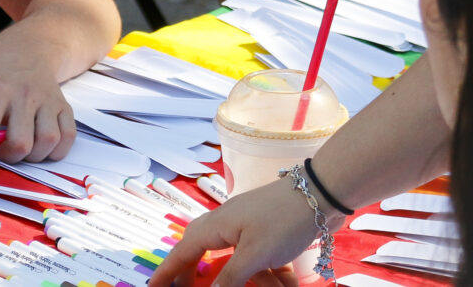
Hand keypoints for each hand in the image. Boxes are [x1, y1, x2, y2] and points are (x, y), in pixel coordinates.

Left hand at [0, 41, 75, 181]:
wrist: (28, 48)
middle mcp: (23, 94)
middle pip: (21, 141)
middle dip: (10, 157)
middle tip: (2, 152)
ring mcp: (46, 100)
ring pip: (47, 141)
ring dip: (34, 157)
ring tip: (22, 150)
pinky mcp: (63, 105)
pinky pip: (68, 137)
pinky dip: (57, 151)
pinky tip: (43, 147)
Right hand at [149, 178, 336, 286]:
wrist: (320, 195)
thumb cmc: (282, 221)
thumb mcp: (255, 254)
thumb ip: (229, 276)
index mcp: (216, 226)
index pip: (183, 252)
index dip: (167, 271)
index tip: (152, 286)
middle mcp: (225, 223)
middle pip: (200, 249)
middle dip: (193, 272)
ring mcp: (245, 225)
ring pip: (232, 257)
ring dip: (244, 278)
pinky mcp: (265, 230)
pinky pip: (256, 257)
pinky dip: (267, 273)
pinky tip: (284, 282)